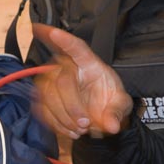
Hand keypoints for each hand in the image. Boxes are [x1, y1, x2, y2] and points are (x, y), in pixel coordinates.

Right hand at [32, 24, 133, 138]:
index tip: (54, 32)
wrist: (101, 113)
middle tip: (85, 124)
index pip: (77, 47)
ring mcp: (53, 80)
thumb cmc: (110, 100)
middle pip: (62, 81)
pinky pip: (41, 108)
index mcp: (90, 63)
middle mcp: (68, 67)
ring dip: (63, 117)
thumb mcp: (121, 104)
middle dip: (72, 107)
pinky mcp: (44, 97)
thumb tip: (112, 126)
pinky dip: (55, 123)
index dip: (64, 40)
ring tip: (80, 130)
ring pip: (47, 95)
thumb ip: (117, 113)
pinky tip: (69, 130)